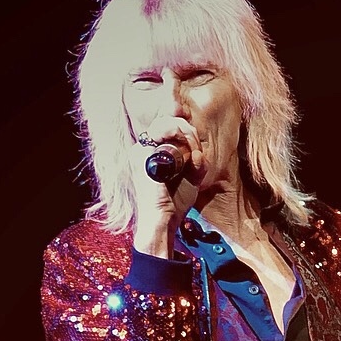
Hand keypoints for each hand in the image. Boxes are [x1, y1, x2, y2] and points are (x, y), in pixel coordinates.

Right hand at [129, 118, 201, 255]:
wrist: (163, 218)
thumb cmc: (174, 202)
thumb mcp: (191, 180)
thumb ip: (197, 165)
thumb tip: (198, 154)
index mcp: (152, 153)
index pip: (169, 129)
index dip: (187, 134)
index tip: (196, 150)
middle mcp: (144, 148)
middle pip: (168, 122)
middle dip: (189, 132)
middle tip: (196, 151)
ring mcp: (141, 149)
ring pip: (167, 124)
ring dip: (186, 134)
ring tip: (193, 153)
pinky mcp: (143, 153)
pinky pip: (163, 132)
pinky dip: (179, 136)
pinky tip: (187, 152)